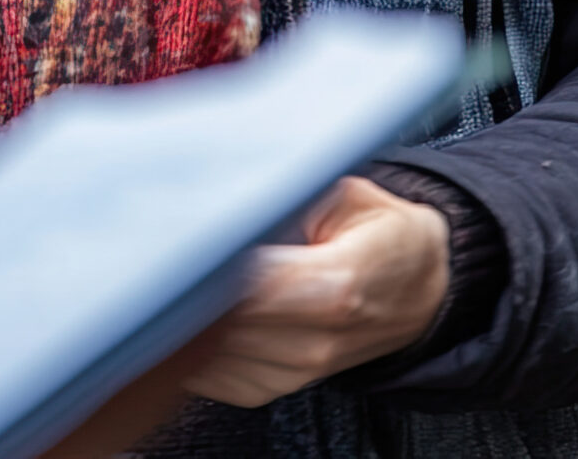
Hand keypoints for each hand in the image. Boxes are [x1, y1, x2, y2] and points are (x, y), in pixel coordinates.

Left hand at [184, 177, 448, 407]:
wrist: (419, 288)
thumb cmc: (380, 232)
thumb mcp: (344, 191)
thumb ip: (290, 195)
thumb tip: (232, 195)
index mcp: (337, 283)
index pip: (255, 282)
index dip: (212, 259)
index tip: (177, 232)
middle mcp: (318, 339)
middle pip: (227, 321)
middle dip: (189, 285)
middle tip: (158, 246)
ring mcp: (298, 370)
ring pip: (216, 354)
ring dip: (184, 319)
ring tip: (166, 275)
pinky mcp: (277, 386)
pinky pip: (218, 377)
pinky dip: (194, 347)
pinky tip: (182, 313)